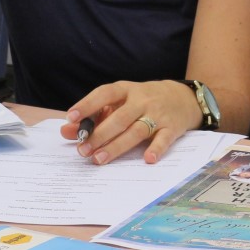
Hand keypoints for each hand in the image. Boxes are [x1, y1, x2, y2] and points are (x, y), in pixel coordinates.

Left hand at [62, 80, 201, 163]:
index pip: (105, 94)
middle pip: (119, 118)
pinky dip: (156, 149)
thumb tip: (66, 131)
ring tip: (99, 159)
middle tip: (83, 150)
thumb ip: (94, 116)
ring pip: (137, 131)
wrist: (183, 97)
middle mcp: (142, 100)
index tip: (71, 117)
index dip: (87, 104)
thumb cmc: (143, 101)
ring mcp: (158, 114)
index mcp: (126, 90)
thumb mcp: (120, 102)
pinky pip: (164, 139)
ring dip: (117, 146)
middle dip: (99, 134)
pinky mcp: (172, 128)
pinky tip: (147, 159)